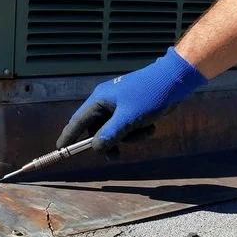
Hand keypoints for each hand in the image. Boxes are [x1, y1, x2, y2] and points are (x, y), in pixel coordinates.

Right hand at [56, 47, 207, 157]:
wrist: (175, 80)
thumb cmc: (149, 95)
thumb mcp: (129, 118)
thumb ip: (110, 134)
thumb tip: (95, 148)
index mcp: (99, 100)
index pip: (78, 120)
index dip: (68, 135)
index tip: (60, 148)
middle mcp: (106, 102)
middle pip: (98, 129)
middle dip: (109, 142)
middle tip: (115, 156)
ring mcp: (120, 106)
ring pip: (115, 130)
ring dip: (129, 136)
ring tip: (144, 131)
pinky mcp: (133, 109)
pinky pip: (128, 126)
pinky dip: (138, 131)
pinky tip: (151, 126)